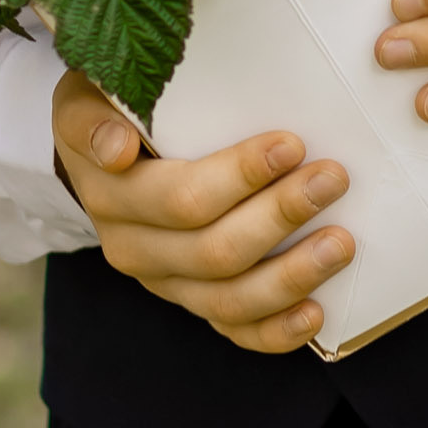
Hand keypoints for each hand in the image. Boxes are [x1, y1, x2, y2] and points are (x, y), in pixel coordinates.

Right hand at [50, 71, 349, 354]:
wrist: (104, 154)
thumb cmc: (111, 109)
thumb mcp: (87, 97)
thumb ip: (93, 119)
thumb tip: (116, 148)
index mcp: (111, 197)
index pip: (181, 198)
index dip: (240, 177)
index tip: (293, 144)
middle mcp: (133, 249)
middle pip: (214, 251)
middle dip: (281, 215)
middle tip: (333, 179)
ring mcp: (165, 283)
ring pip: (229, 299)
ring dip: (291, 275)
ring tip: (341, 244)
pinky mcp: (192, 301)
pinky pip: (234, 329)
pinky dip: (276, 330)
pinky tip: (315, 312)